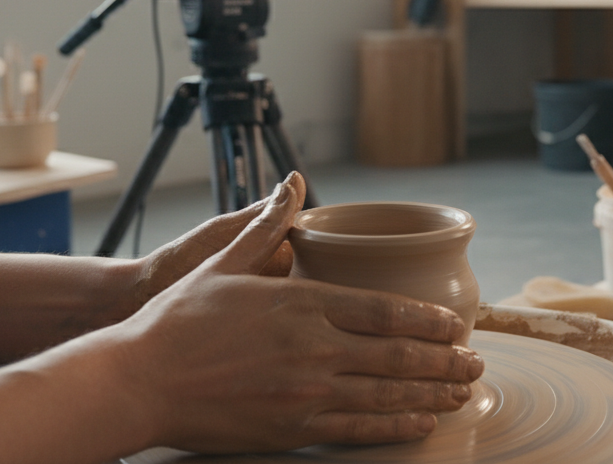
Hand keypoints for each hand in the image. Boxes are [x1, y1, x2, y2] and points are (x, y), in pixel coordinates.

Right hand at [105, 176, 483, 453]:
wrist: (137, 380)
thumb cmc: (177, 320)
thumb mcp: (224, 262)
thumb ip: (268, 226)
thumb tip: (293, 183)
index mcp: (302, 303)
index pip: (386, 311)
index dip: (428, 321)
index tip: (455, 325)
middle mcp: (313, 349)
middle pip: (398, 356)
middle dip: (444, 362)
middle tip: (475, 363)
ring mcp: (305, 394)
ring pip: (387, 395)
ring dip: (431, 395)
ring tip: (460, 394)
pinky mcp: (291, 429)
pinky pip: (357, 430)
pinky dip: (395, 427)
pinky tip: (420, 424)